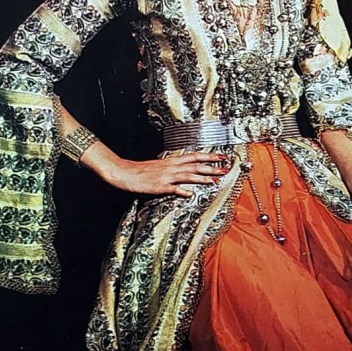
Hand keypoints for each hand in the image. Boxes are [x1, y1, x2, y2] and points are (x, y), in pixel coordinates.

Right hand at [102, 152, 230, 197]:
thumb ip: (174, 167)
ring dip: (201, 178)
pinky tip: (190, 194)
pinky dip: (181, 191)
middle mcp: (172, 167)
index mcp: (172, 161)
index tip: (222, 157)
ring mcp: (166, 177)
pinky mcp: (159, 187)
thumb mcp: (161, 165)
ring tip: (214, 180)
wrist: (126, 172)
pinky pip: (172, 189)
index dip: (210, 157)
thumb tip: (186, 169)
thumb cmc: (142, 170)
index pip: (195, 156)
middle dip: (211, 167)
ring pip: (187, 176)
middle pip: (195, 166)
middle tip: (225, 169)